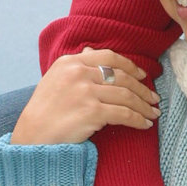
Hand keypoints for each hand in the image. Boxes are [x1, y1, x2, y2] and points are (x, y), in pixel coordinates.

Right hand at [10, 47, 158, 144]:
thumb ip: (75, 66)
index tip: (143, 75)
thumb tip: (91, 48)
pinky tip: (144, 124)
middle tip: (154, 98)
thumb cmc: (44, 111)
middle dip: (142, 89)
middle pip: (121, 76)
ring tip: (153, 113)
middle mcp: (78, 73)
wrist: (32, 137)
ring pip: (126, 95)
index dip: (130, 65)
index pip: (108, 57)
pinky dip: (138, 119)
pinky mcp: (92, 112)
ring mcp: (86, 92)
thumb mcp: (55, 79)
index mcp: (70, 62)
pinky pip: (123, 114)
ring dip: (144, 105)